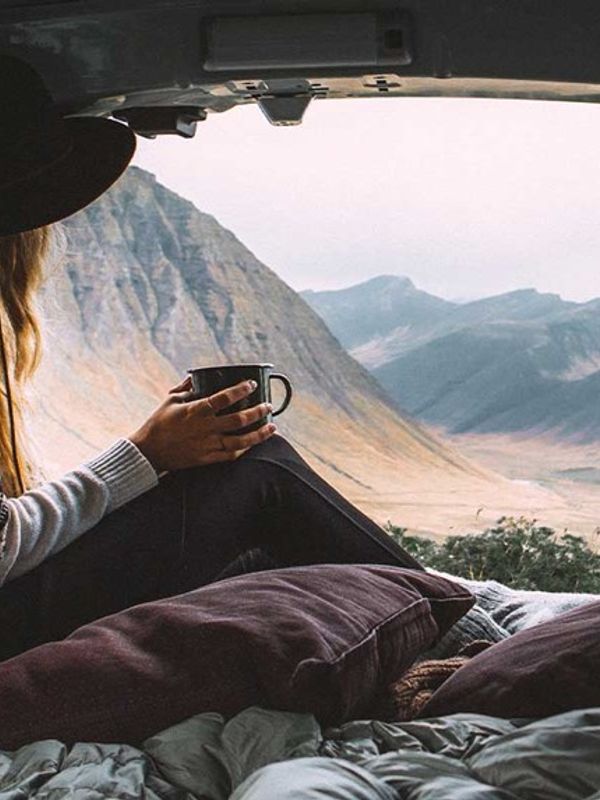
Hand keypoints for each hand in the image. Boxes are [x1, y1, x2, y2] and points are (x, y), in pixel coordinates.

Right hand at [128, 376, 276, 471]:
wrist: (148, 452)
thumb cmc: (158, 423)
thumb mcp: (170, 401)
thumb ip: (186, 388)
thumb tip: (197, 376)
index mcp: (195, 411)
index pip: (223, 398)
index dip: (240, 390)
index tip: (251, 384)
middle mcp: (205, 428)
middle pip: (238, 420)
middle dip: (258, 412)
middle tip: (268, 406)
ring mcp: (207, 445)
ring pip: (240, 442)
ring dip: (259, 434)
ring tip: (272, 426)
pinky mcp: (206, 459)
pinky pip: (230, 456)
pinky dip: (244, 450)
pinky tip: (253, 443)